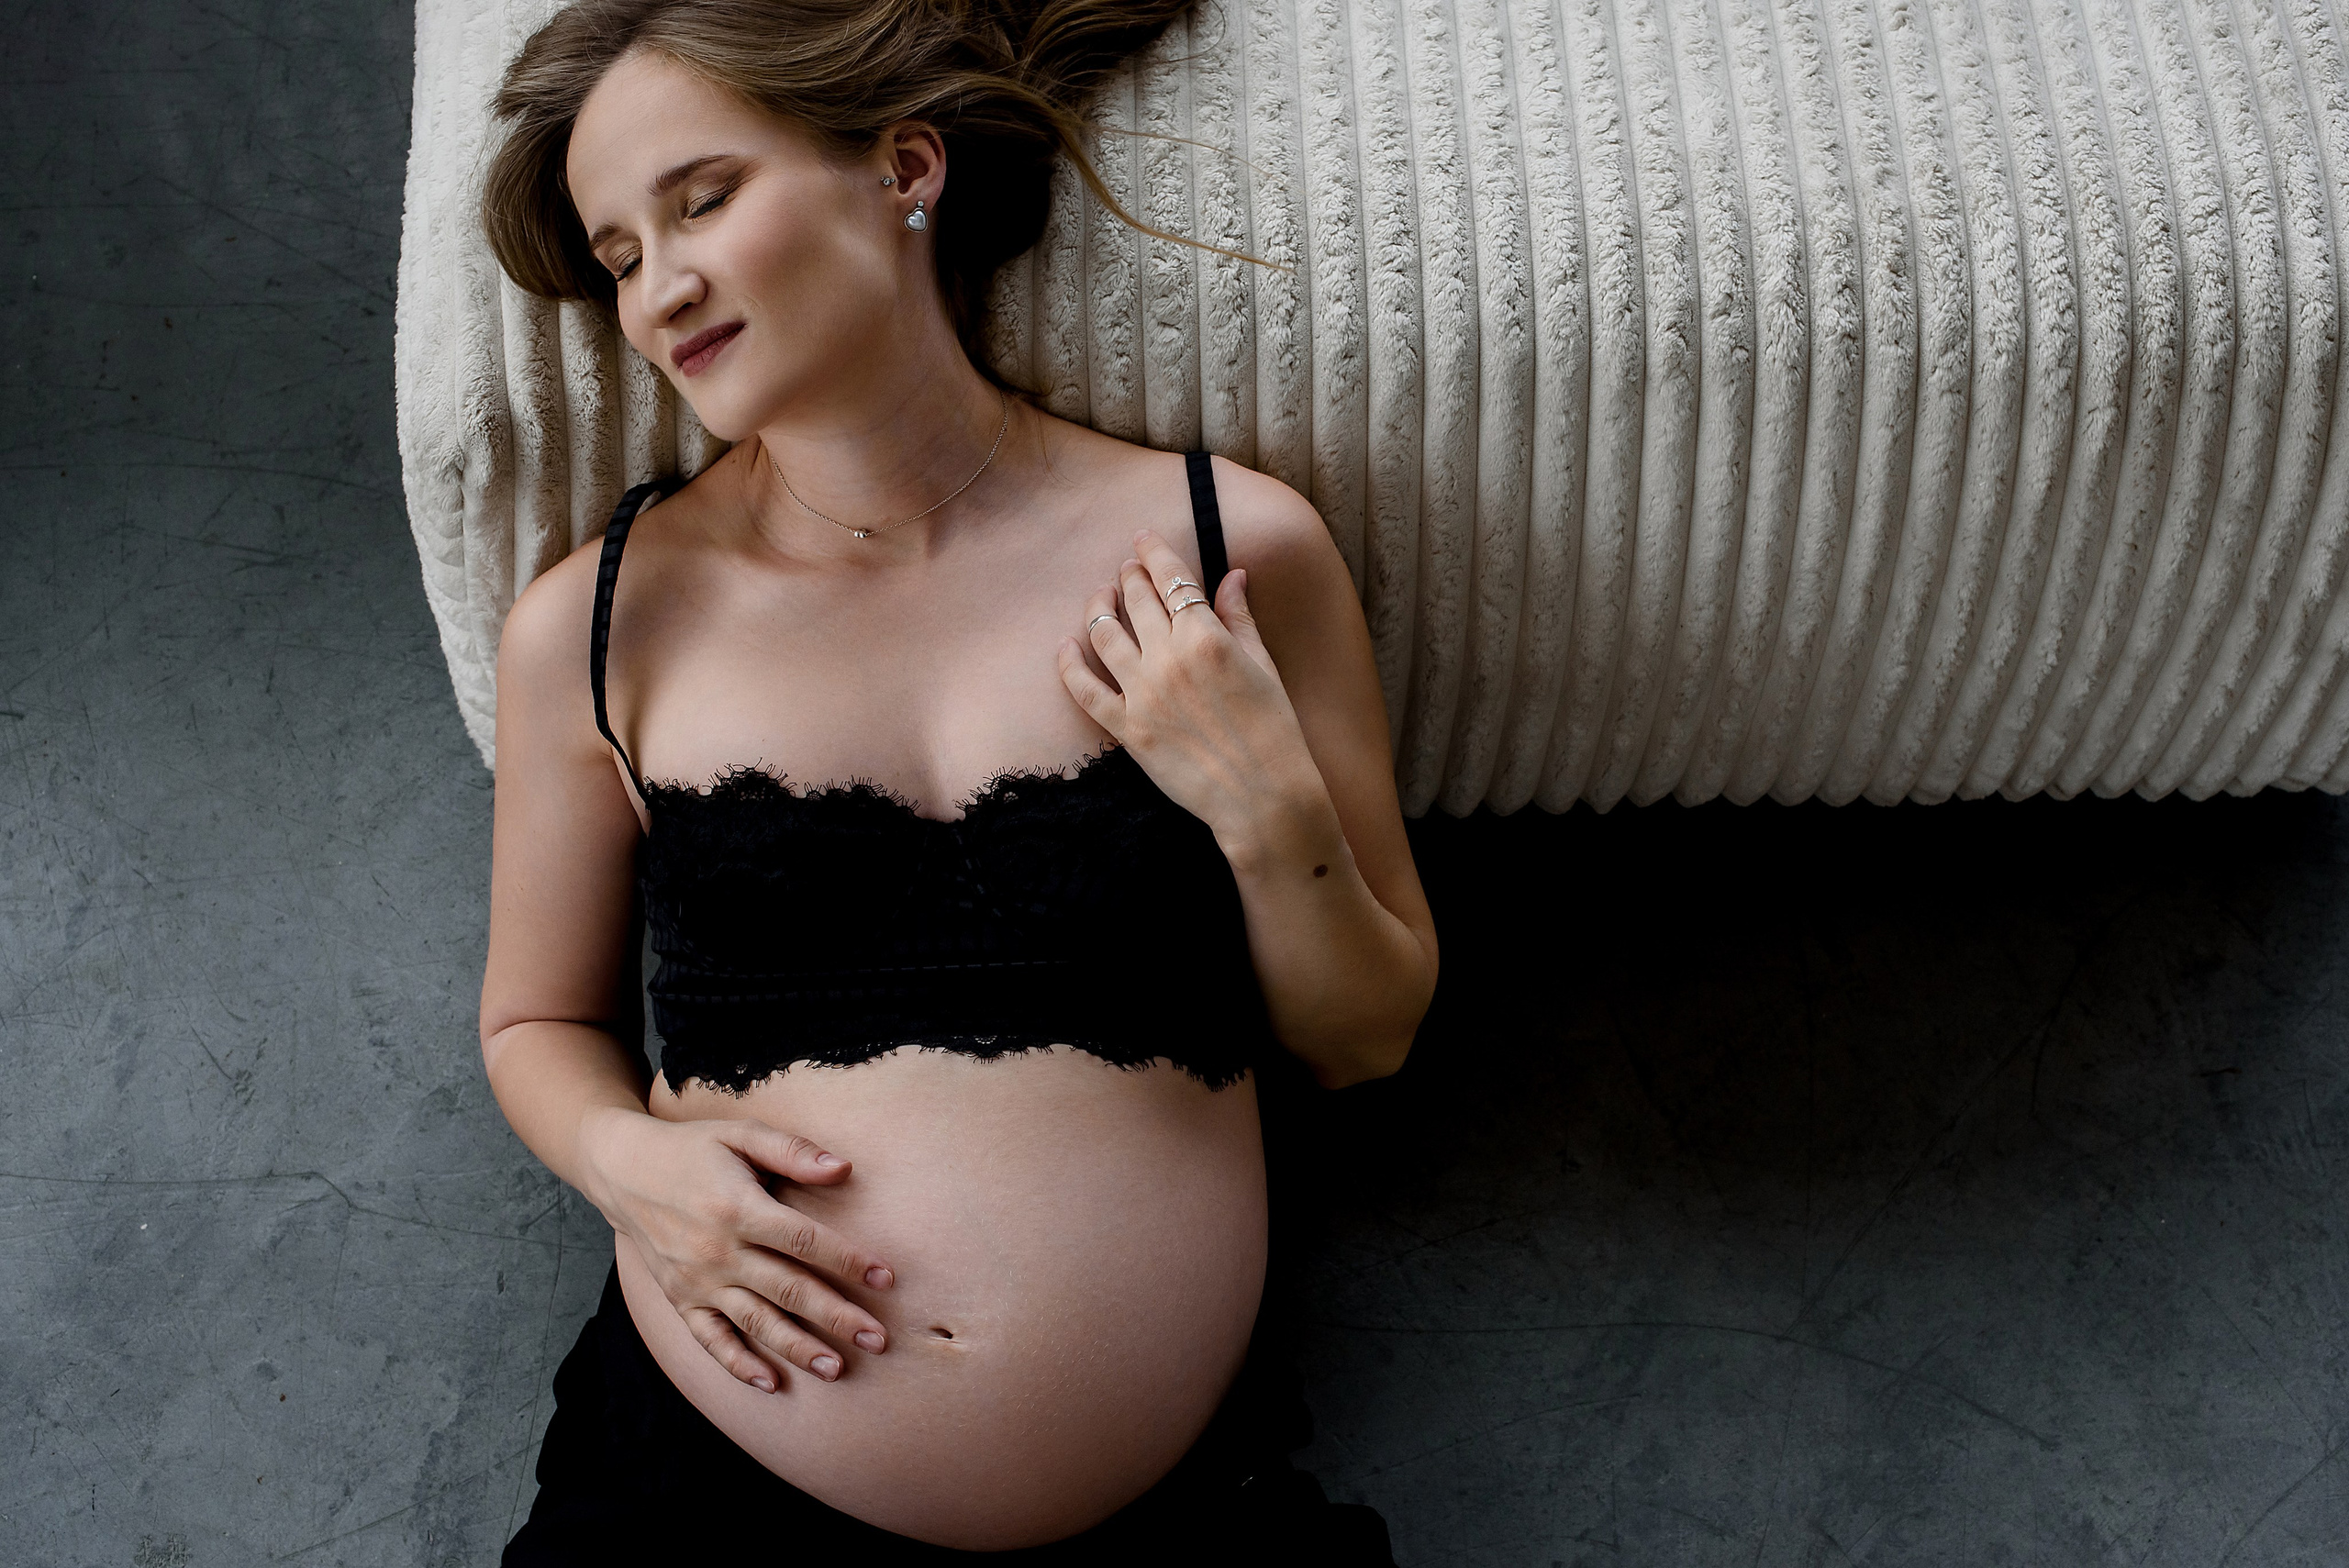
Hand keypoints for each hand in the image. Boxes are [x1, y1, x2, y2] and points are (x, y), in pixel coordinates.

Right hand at [579, 1107, 894, 1392]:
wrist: (623, 1171)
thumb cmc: (693, 1148)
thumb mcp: (740, 1134)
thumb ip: (792, 1151)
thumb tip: (843, 1168)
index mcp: (739, 1208)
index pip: (803, 1240)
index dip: (847, 1259)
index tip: (886, 1278)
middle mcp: (718, 1251)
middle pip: (787, 1290)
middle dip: (836, 1317)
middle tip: (878, 1339)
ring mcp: (697, 1281)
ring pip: (756, 1322)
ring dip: (797, 1348)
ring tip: (837, 1369)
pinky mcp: (680, 1299)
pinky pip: (711, 1339)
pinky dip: (738, 1364)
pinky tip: (771, 1383)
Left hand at [1056, 528, 1324, 847]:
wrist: (1264, 796)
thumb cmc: (1274, 731)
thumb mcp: (1264, 667)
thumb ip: (1240, 618)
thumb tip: (1232, 576)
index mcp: (1207, 638)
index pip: (1172, 579)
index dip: (1154, 552)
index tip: (1144, 538)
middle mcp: (1169, 659)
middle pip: (1136, 600)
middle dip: (1129, 575)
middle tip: (1126, 567)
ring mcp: (1142, 694)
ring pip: (1104, 633)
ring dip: (1098, 606)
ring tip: (1100, 596)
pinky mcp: (1126, 729)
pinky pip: (1084, 688)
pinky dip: (1069, 663)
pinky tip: (1065, 646)